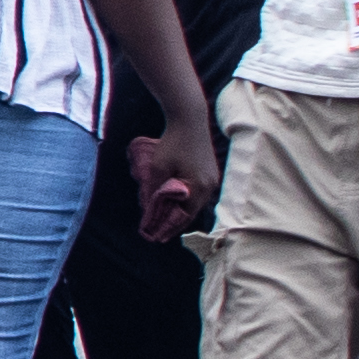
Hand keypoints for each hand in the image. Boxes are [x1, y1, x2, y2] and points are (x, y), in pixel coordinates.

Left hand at [129, 125, 217, 239]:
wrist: (189, 120)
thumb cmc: (173, 143)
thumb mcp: (158, 168)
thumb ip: (153, 190)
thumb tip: (147, 210)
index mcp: (200, 188)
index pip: (184, 217)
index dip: (170, 228)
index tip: (157, 238)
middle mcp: (210, 186)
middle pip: (190, 211)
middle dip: (174, 221)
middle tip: (157, 230)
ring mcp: (212, 179)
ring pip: (194, 202)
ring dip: (179, 209)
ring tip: (162, 218)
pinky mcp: (209, 172)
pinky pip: (196, 192)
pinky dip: (184, 198)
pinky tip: (173, 200)